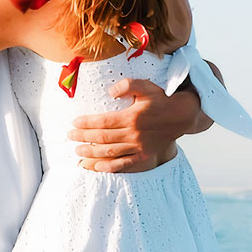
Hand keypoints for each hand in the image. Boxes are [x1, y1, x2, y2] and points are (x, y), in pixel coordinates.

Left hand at [69, 83, 201, 172]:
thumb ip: (127, 85)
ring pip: (109, 152)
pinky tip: (96, 166)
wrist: (181, 116)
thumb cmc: (161, 99)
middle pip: (102, 138)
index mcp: (132, 117)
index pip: (103, 121)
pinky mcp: (144, 156)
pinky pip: (123, 164)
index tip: (74, 122)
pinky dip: (108, 167)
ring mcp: (139, 147)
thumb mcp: (146, 86)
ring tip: (78, 151)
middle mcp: (134, 133)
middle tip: (70, 136)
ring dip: (90, 152)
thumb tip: (110, 91)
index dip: (86, 123)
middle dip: (83, 137)